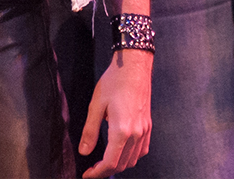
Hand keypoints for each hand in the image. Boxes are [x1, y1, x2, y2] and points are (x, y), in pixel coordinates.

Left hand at [78, 48, 151, 177]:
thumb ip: (90, 131)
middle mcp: (136, 134)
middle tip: (92, 169)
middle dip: (106, 171)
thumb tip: (84, 152)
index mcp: (122, 131)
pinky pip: (142, 150)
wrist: (134, 66)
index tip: (87, 175)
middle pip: (122, 164)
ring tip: (104, 162)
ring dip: (119, 165)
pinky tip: (122, 152)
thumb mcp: (96, 105)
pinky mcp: (148, 125)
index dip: (97, 173)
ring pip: (133, 159)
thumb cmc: (114, 82)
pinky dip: (132, 157)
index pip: (110, 163)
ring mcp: (145, 130)